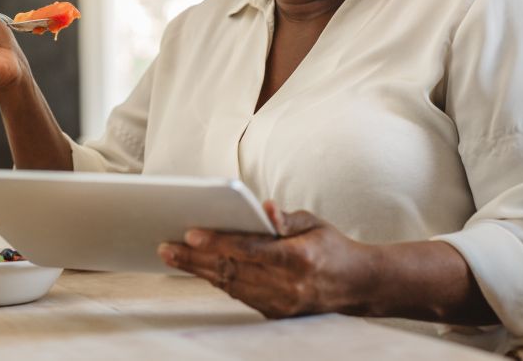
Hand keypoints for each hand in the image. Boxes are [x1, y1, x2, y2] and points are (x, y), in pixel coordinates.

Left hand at [157, 201, 380, 318]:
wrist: (357, 285)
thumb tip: (263, 207)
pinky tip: (198, 270)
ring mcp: (281, 303)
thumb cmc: (332, 246)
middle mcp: (288, 285)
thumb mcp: (314, 223)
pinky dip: (217, 281)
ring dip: (198, 271)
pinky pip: (240, 296)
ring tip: (172, 258)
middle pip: (232, 270)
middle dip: (195, 259)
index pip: (250, 250)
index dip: (218, 243)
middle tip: (166, 248)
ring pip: (231, 286)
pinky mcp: (276, 313)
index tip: (191, 234)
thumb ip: (285, 218)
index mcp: (298, 258)